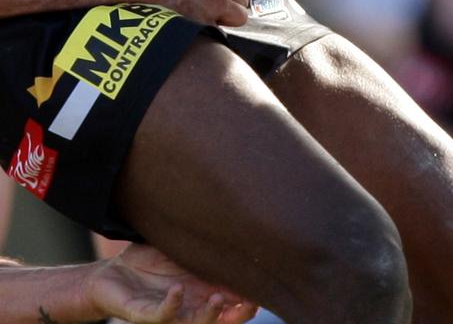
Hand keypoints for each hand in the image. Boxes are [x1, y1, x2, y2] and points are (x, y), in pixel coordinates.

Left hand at [87, 243, 257, 322]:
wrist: (109, 275)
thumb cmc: (147, 261)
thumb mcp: (179, 247)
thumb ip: (201, 242)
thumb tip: (228, 216)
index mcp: (201, 290)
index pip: (232, 297)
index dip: (249, 294)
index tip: (266, 285)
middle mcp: (189, 305)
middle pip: (221, 317)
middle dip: (238, 313)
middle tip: (252, 301)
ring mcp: (169, 312)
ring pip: (195, 323)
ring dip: (209, 314)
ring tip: (219, 298)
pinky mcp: (144, 315)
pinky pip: (160, 316)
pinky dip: (171, 305)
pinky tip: (177, 291)